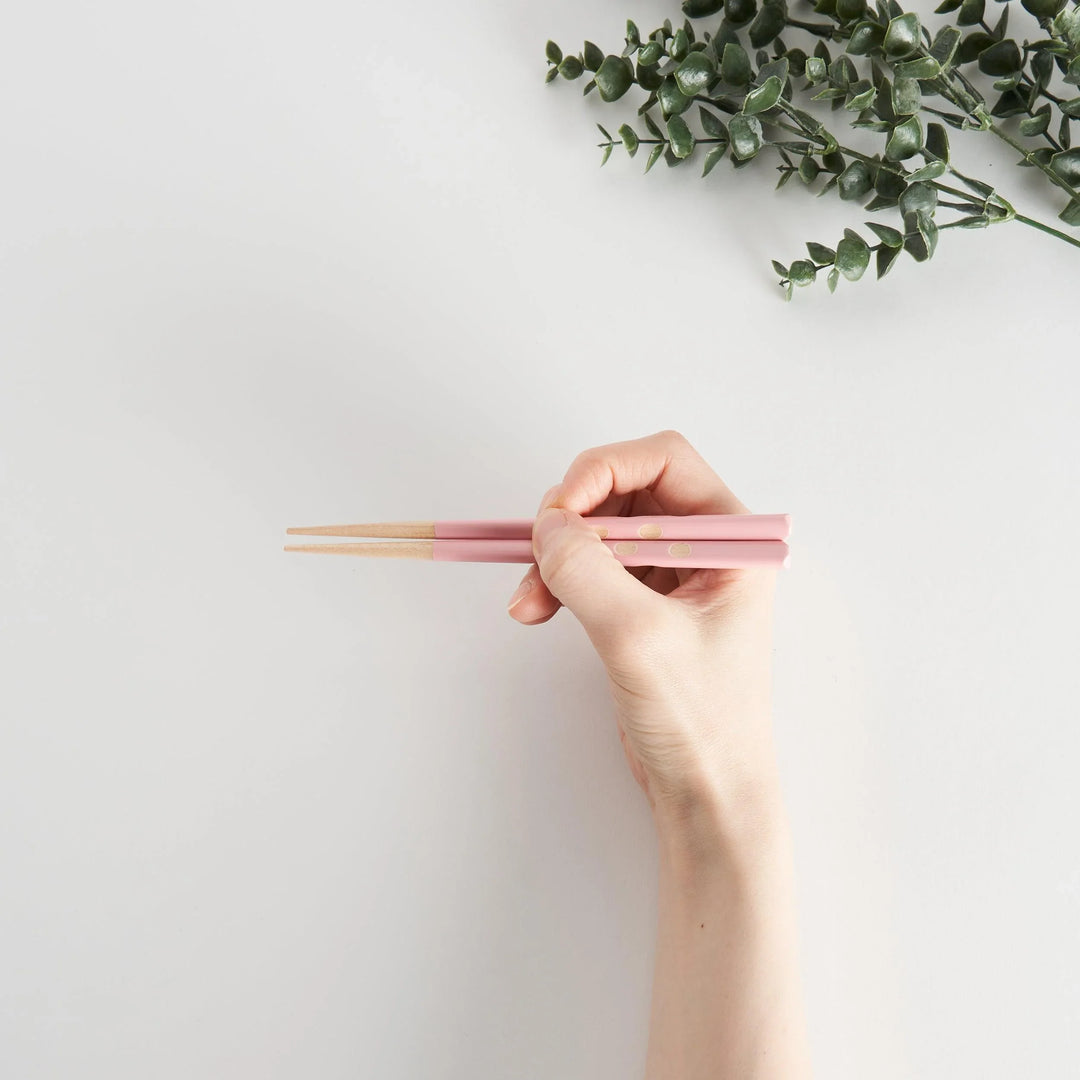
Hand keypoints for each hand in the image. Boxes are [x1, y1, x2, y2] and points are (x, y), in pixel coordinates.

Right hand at [506, 430, 779, 821]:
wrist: (703, 790)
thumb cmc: (699, 719)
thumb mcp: (637, 636)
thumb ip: (587, 571)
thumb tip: (546, 524)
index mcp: (732, 538)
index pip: (664, 459)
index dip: (604, 470)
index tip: (559, 508)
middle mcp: (704, 545)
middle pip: (625, 488)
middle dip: (574, 516)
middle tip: (539, 551)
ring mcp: (671, 574)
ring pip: (600, 528)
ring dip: (558, 553)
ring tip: (529, 597)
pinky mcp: (641, 602)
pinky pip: (591, 566)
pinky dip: (557, 579)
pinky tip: (533, 608)